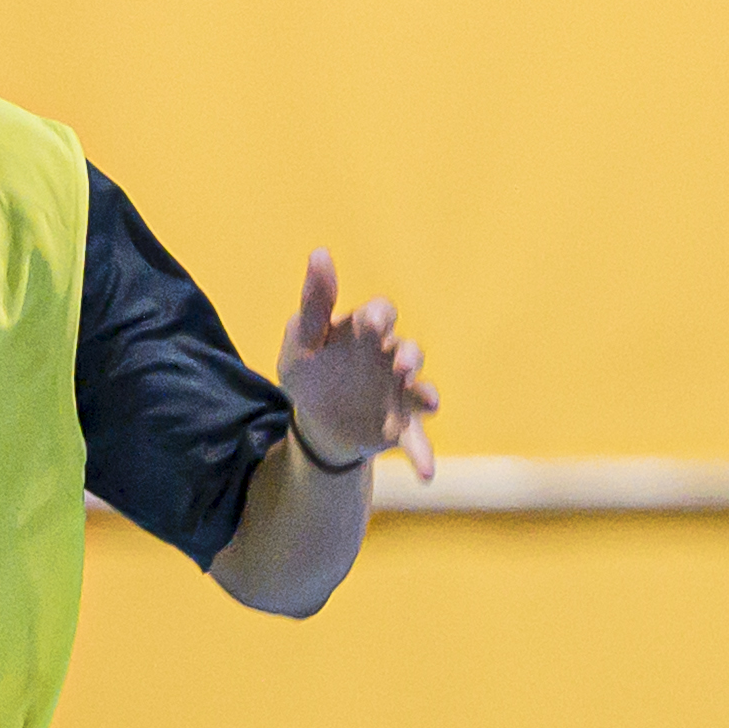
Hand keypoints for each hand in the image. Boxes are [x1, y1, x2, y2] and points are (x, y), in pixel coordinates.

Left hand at [281, 250, 439, 482]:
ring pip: (420, 389)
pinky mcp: (401, 425)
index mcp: (367, 331)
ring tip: (426, 402)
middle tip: (398, 365)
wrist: (317, 423)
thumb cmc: (311, 372)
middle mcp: (390, 358)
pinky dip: (423, 454)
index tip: (373, 323)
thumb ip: (313, 301)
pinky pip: (417, 438)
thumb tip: (320, 253)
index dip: (381, 316)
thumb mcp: (301, 341)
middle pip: (409, 349)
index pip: (381, 313)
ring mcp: (399, 392)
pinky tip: (425, 474)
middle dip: (408, 356)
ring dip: (424, 393)